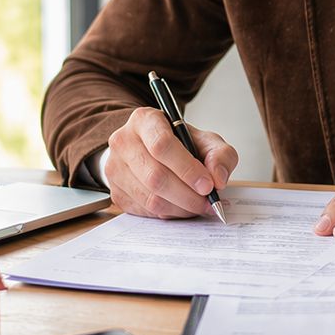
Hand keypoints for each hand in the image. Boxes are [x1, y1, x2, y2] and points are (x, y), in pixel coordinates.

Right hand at [104, 107, 237, 218]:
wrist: (151, 150)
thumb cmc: (180, 144)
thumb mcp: (205, 140)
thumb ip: (220, 155)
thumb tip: (218, 179)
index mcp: (144, 120)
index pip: (162, 145)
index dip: (187, 169)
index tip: (208, 185)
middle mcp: (123, 142)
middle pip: (155, 176)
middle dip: (187, 195)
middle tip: (207, 202)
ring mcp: (115, 168)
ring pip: (150, 198)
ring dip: (180, 208)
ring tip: (197, 205)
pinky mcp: (116, 192)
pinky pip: (145, 211)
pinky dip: (168, 214)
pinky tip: (181, 206)